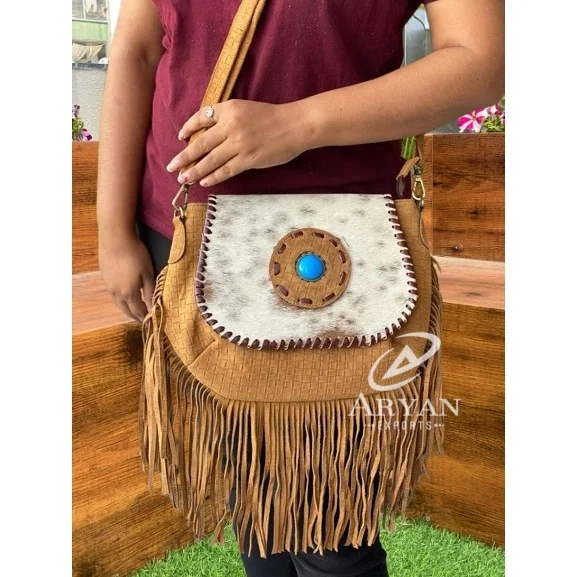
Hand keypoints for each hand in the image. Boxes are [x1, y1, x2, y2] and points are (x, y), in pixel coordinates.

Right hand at [99, 232, 155, 322]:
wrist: (115, 238)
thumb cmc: (135, 254)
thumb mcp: (148, 273)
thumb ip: (151, 291)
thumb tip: (153, 306)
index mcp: (129, 293)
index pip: (138, 312)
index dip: (145, 317)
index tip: (151, 321)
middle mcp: (116, 293)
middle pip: (126, 310)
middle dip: (135, 316)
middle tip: (143, 319)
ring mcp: (108, 285)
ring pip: (118, 303)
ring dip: (127, 308)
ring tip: (135, 309)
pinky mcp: (104, 277)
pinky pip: (113, 294)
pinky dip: (121, 299)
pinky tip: (125, 295)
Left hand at [166, 99, 311, 186]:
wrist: (295, 125)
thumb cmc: (273, 117)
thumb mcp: (246, 108)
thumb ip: (228, 118)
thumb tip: (208, 135)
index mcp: (229, 109)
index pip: (201, 118)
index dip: (188, 128)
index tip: (181, 137)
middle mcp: (230, 126)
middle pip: (200, 143)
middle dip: (184, 157)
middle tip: (171, 166)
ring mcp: (238, 144)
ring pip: (210, 160)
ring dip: (194, 171)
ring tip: (183, 178)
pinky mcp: (247, 159)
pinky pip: (225, 170)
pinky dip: (213, 176)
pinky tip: (204, 181)